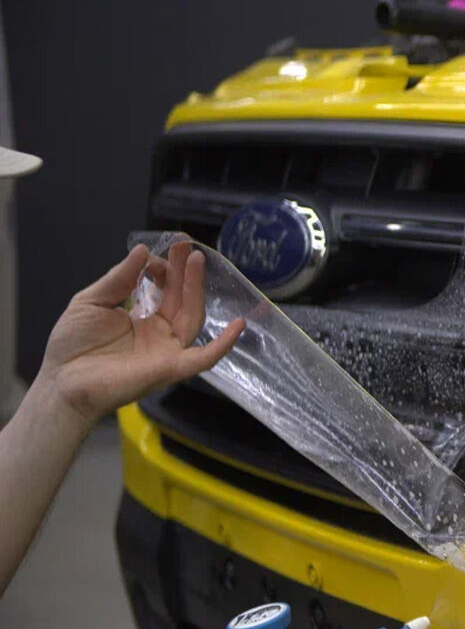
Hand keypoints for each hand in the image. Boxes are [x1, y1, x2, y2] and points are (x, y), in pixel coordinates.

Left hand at [38, 241, 243, 427]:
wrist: (62, 382)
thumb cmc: (72, 346)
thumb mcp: (91, 301)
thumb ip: (118, 278)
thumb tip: (142, 251)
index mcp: (143, 320)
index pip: (165, 291)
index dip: (163, 270)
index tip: (154, 255)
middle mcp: (160, 334)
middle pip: (182, 300)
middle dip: (185, 272)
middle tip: (186, 246)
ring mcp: (167, 350)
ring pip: (192, 317)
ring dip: (197, 289)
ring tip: (196, 261)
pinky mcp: (170, 368)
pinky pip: (203, 358)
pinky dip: (222, 345)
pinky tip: (238, 326)